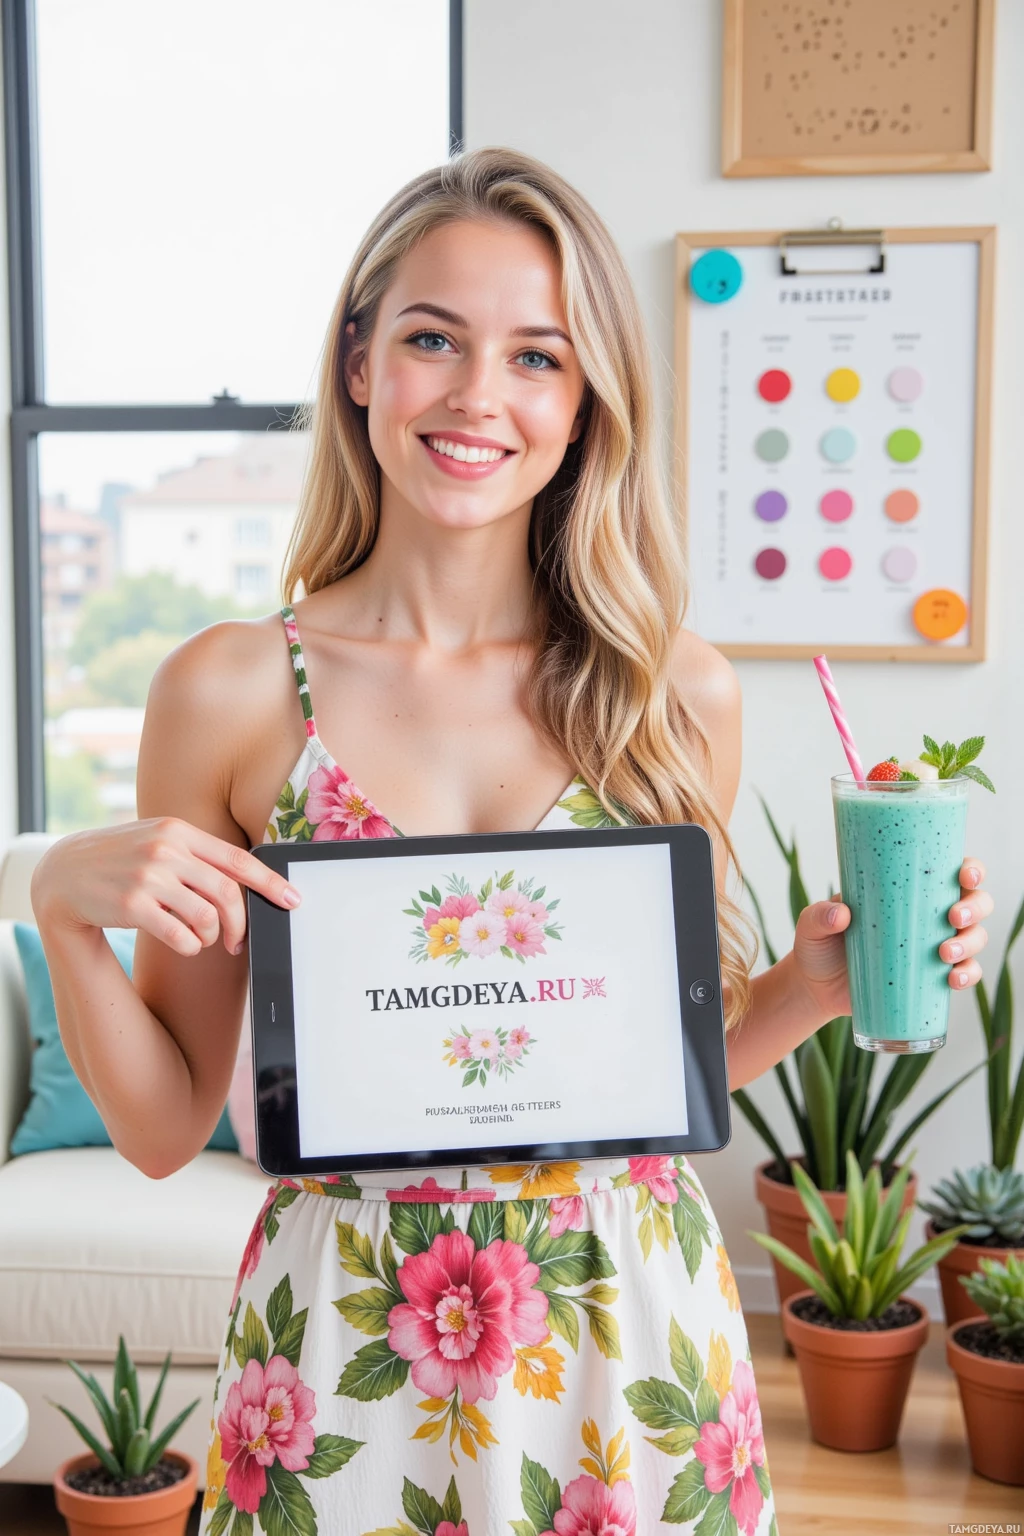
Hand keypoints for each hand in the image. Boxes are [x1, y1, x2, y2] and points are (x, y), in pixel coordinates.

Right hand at [31, 817, 300, 957]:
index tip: (292, 899)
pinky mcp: (132, 905)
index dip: (269, 882)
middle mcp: (165, 850)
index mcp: (177, 830)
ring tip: (200, 937)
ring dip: (211, 936)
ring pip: (206, 916)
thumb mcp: (156, 842)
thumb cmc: (118, 860)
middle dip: (241, 923)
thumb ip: (195, 854)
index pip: (236, 858)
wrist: (62, 874)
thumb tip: (244, 878)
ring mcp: (148, 877)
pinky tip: (183, 943)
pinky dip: (190, 946)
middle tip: (238, 940)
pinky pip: (181, 936)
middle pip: (227, 893)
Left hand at [789, 856, 991, 1021]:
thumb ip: (819, 915)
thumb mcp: (811, 925)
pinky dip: (968, 975)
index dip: (970, 869)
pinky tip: (953, 979)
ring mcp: (933, 947)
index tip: (965, 875)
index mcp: (906, 890)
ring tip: (944, 954)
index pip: (950, 870)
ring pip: (975, 938)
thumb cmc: (818, 946)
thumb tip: (841, 914)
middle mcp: (927, 915)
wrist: (815, 990)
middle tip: (952, 917)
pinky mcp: (931, 979)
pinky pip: (966, 974)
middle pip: (975, 902)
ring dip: (971, 943)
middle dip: (974, 907)